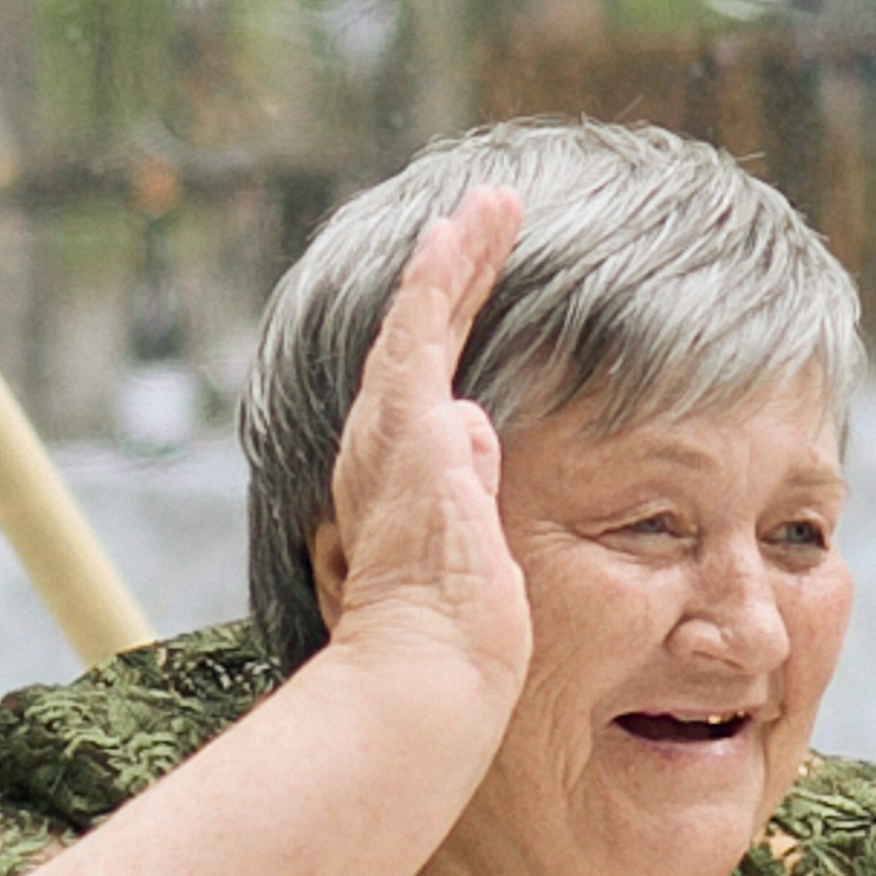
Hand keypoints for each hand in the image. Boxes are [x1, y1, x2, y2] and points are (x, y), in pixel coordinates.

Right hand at [317, 188, 530, 719]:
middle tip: (488, 220)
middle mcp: (381, 448)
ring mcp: (390, 433)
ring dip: (459, 257)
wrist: (427, 669)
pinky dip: (439, 277)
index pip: (427, 386)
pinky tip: (461, 227)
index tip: (476, 286)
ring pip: (423, 321)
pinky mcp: (408, 425)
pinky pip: (421, 331)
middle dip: (456, 275)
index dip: (450, 331)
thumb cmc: (453, 642)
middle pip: (421, 339)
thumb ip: (472, 483)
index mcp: (399, 480)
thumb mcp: (475, 548)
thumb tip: (479, 428)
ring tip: (494, 205)